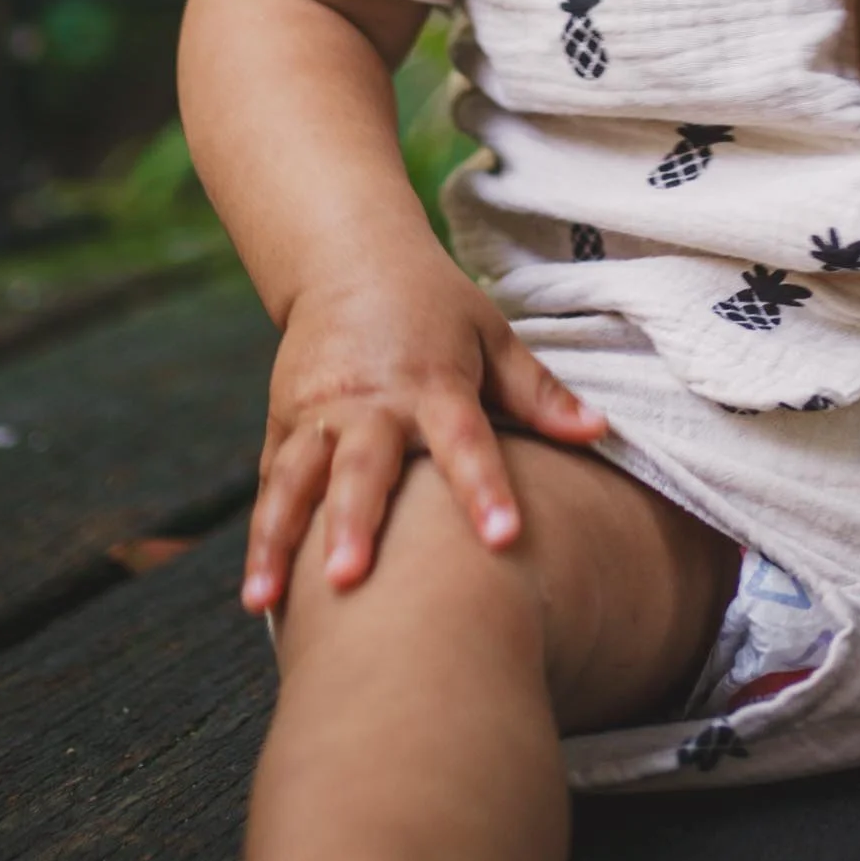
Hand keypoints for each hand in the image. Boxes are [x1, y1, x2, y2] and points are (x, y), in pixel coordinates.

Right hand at [242, 281, 605, 612]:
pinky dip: (262, 535)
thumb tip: (598, 431)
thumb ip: (538, 391)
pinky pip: (272, 483)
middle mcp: (370, 401)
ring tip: (268, 601)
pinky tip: (260, 594)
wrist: (348, 259)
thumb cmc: (434, 307)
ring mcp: (318, 412)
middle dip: (352, 523)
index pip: (464, 441)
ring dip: (279, 542)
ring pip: (294, 481)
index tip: (505, 538)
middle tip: (349, 579)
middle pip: (361, 467)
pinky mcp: (282, 421)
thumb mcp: (492, 335)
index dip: (484, 489)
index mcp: (432, 382)